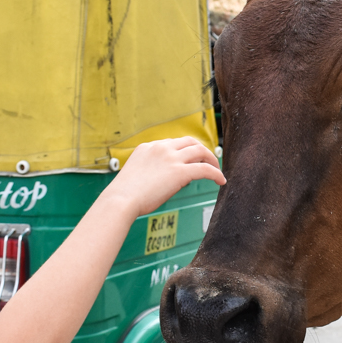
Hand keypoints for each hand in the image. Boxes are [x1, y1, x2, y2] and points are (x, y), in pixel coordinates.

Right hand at [104, 137, 224, 217]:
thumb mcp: (136, 174)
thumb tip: (167, 179)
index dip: (184, 152)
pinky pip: (205, 169)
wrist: (121, 200)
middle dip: (202, 150)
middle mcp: (161, 148)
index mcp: (148, 147)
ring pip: (200, 151)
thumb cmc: (124, 195)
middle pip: (190, 142)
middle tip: (209, 162)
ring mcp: (171, 158)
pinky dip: (216, 173)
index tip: (190, 162)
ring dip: (212, 160)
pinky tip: (220, 181)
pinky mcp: (180, 172)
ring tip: (217, 171)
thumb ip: (151, 170)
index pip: (173, 143)